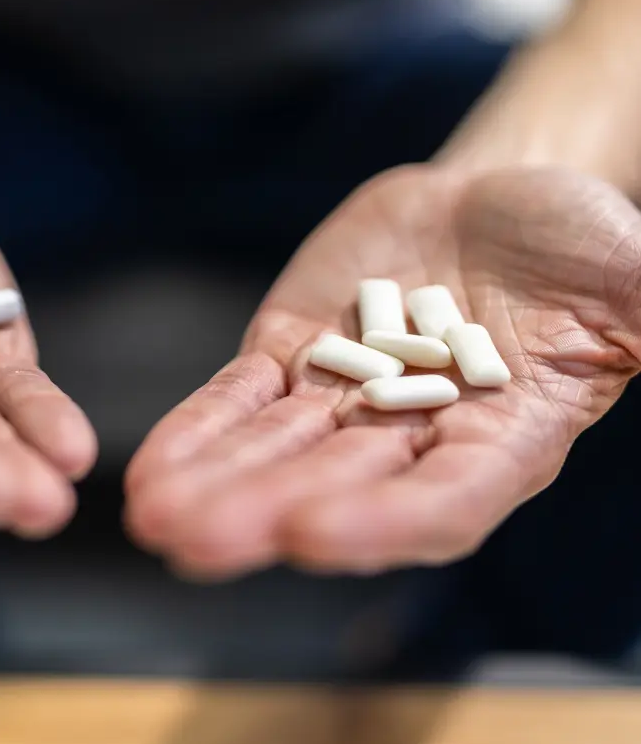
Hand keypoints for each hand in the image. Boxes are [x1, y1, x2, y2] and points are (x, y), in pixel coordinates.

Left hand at [125, 165, 640, 576]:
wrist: (492, 202)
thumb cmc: (575, 248)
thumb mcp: (629, 280)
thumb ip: (640, 317)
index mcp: (502, 439)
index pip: (443, 499)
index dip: (384, 519)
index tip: (316, 532)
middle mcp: (414, 434)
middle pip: (337, 485)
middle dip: (267, 513)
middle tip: (197, 541)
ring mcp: (345, 396)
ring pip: (273, 451)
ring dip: (214, 485)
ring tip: (154, 519)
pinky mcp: (293, 353)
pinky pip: (240, 398)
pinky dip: (199, 431)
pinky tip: (151, 472)